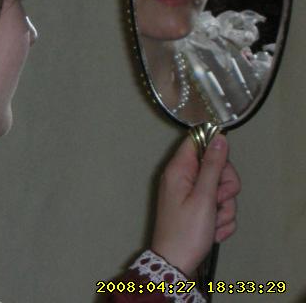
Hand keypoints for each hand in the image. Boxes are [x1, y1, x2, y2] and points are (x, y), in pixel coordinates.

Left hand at [150, 134, 240, 277]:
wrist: (176, 263)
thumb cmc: (186, 230)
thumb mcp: (203, 197)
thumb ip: (212, 166)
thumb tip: (218, 137)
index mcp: (179, 169)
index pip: (197, 141)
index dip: (214, 150)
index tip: (221, 170)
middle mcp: (184, 178)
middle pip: (216, 167)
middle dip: (225, 188)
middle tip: (218, 202)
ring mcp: (191, 194)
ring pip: (221, 190)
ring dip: (224, 209)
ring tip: (213, 223)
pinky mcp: (199, 209)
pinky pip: (219, 207)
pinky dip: (221, 220)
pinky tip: (213, 231)